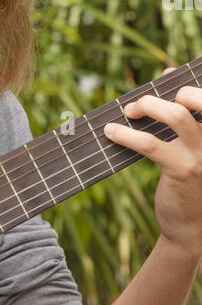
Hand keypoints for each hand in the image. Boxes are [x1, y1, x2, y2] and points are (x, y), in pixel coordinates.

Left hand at [103, 66, 201, 263]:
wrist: (190, 226)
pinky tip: (111, 132)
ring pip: (176, 116)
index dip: (184, 81)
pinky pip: (151, 144)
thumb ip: (182, 120)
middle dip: (167, 93)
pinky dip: (126, 134)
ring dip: (147, 107)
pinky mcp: (181, 170)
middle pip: (196, 99)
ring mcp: (201, 154)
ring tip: (128, 113)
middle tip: (142, 105)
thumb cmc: (188, 182)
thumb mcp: (192, 150)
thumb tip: (166, 80)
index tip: (165, 78)